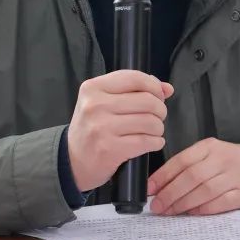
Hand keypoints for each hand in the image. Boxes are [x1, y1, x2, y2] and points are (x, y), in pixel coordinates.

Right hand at [67, 70, 173, 191]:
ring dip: (158, 128)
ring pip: (150, 122)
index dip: (154, 86)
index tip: (158, 96)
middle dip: (160, 110)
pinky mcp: (110, 149)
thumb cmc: (92, 128)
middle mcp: (95, 105)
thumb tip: (167, 88)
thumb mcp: (103, 102)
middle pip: (147, 100)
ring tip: (153, 131)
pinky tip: (152, 142)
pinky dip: (156, 142)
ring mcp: (102, 128)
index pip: (135, 78)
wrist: (72, 161)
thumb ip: (134, 90)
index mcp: (93, 88)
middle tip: (157, 117)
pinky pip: (146, 141)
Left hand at [147, 138, 239, 215]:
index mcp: (209, 147)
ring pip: (204, 191)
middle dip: (170, 194)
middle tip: (157, 206)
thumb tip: (160, 186)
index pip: (181, 160)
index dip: (163, 176)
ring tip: (169, 212)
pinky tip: (192, 213)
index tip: (149, 189)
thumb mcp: (210, 154)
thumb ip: (188, 165)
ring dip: (183, 204)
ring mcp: (234, 176)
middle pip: (191, 177)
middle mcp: (222, 159)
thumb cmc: (232, 161)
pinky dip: (204, 209)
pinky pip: (220, 203)